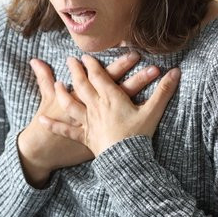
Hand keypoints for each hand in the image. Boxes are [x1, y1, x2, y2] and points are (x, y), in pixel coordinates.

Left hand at [18, 51, 153, 186]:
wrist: (127, 160)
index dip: (92, 65)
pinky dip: (53, 125)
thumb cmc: (140, 136)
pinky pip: (66, 130)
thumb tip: (177, 72)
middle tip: (69, 60)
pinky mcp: (85, 137)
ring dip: (63, 92)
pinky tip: (41, 121)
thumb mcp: (153, 111)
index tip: (86, 56)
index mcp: (111, 98)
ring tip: (57, 83)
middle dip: (76, 71)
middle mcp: (96, 107)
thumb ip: (164, 91)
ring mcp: (88, 122)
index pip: (99, 77)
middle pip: (83, 85)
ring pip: (71, 104)